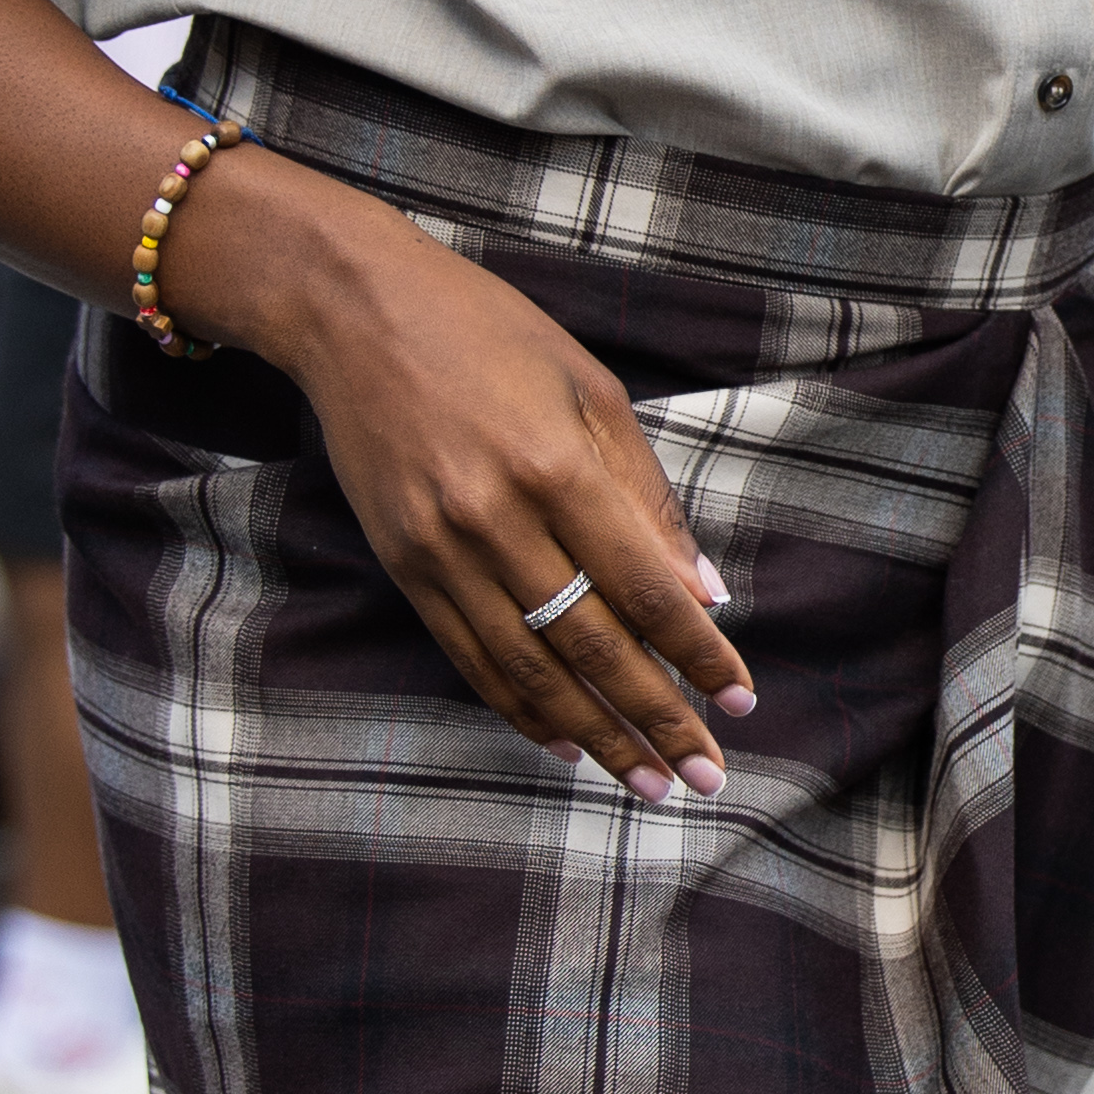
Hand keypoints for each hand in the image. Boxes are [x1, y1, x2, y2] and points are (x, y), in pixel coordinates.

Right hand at [211, 179, 757, 804]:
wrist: (353, 311)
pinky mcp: (404, 567)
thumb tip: (703, 589)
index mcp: (556, 466)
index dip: (697, 653)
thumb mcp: (590, 388)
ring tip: (646, 782)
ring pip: (530, 670)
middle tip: (706, 775)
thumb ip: (646, 495)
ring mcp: (441, 551)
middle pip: (592, 645)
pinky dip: (521, 709)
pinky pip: (472, 658)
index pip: (644, 588)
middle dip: (657, 717)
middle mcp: (495, 519)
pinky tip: (564, 743)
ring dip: (595, 735)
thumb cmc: (488, 333)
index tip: (740, 698)